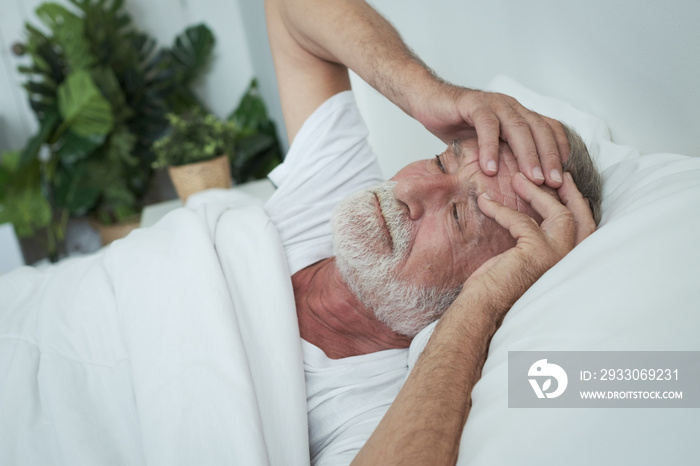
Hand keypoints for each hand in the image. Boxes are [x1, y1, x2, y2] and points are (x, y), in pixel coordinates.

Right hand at [416, 85, 568, 187]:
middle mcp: (511, 107)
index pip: (549, 129)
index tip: (565, 176)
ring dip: (527, 154)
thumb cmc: (457, 125)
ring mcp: (493, 103)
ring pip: (518, 127)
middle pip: (538, 130)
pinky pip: (487, 125)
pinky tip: (490, 168)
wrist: (428, 101)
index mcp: (518, 115)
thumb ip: (504, 155)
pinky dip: (490, 147)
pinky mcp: (472, 104)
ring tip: (531, 178)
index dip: (559, 151)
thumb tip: (522, 185)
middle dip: (548, 157)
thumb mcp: (486, 143)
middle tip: (553, 182)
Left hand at [462, 172, 594, 318]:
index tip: (566, 186)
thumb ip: (537, 242)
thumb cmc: (500, 287)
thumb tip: (532, 217)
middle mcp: (571, 262)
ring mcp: (558, 257)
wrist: (485, 308)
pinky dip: (502, 209)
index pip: (586, 230)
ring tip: (519, 179)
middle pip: (582, 218)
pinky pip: (521, 220)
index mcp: (571, 264)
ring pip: (557, 213)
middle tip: (556, 174)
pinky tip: (486, 202)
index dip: (579, 206)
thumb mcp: (525, 260)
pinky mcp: (538, 251)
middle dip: (570, 193)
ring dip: (537, 193)